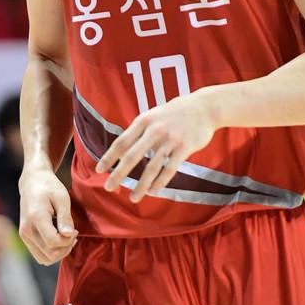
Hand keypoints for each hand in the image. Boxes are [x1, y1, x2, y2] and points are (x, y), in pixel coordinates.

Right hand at [19, 169, 77, 264]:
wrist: (32, 182)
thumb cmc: (49, 187)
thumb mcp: (62, 197)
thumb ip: (65, 217)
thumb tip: (69, 235)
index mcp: (36, 218)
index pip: (53, 242)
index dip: (68, 241)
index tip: (75, 230)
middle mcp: (26, 230)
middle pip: (50, 254)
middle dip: (66, 248)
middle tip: (73, 234)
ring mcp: (24, 235)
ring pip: (44, 259)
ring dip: (59, 253)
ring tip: (67, 238)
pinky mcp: (25, 237)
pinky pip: (40, 255)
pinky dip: (52, 252)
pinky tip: (59, 239)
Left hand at [95, 92, 216, 203]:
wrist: (205, 107)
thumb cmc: (176, 112)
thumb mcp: (154, 115)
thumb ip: (140, 130)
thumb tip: (123, 148)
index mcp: (143, 121)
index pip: (121, 142)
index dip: (109, 157)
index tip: (99, 170)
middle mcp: (154, 130)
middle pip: (132, 156)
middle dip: (119, 174)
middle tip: (109, 188)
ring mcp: (170, 139)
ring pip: (151, 167)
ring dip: (141, 185)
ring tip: (133, 198)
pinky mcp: (185, 147)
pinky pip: (170, 169)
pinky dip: (161, 182)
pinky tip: (154, 191)